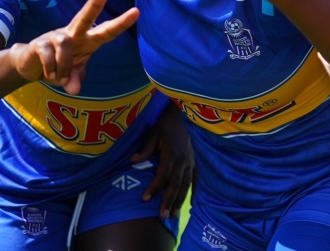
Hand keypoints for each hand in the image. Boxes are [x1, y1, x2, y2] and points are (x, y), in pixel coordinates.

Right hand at [10, 0, 137, 94]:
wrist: (30, 66)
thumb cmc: (59, 66)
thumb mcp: (71, 75)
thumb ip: (76, 79)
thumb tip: (75, 90)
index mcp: (87, 40)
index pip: (107, 31)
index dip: (121, 23)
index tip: (136, 11)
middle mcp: (74, 34)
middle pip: (86, 16)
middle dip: (96, 2)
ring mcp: (56, 36)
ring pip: (65, 44)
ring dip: (64, 66)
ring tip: (60, 78)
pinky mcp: (40, 43)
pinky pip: (48, 54)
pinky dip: (52, 69)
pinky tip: (50, 74)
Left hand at [131, 101, 194, 217]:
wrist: (182, 113)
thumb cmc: (165, 123)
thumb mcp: (153, 132)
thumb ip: (146, 148)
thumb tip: (133, 161)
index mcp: (172, 152)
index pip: (163, 173)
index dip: (155, 187)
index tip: (146, 199)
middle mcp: (184, 158)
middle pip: (176, 182)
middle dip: (170, 200)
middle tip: (164, 215)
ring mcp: (191, 160)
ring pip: (187, 183)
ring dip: (181, 200)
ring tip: (175, 215)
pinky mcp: (195, 160)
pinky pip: (196, 178)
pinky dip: (194, 191)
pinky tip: (191, 204)